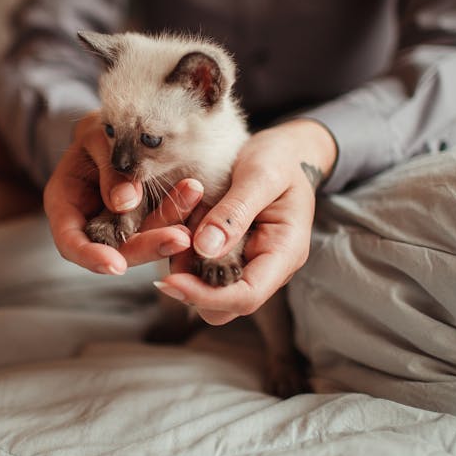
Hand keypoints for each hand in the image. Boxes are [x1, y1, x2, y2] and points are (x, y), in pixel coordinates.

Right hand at [44, 111, 204, 274]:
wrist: (117, 127)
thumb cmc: (97, 131)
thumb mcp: (96, 138)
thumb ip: (109, 169)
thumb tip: (124, 202)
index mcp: (66, 205)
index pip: (70, 242)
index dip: (91, 256)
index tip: (116, 265)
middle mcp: (93, 222)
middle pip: (116, 248)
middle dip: (148, 246)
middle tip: (178, 239)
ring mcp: (122, 224)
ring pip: (146, 237)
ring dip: (171, 223)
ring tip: (193, 198)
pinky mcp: (149, 218)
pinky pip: (164, 220)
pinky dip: (181, 211)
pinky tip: (197, 197)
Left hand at [156, 119, 336, 324]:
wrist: (286, 150)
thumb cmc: (280, 159)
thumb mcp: (261, 176)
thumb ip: (235, 212)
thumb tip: (206, 249)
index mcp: (284, 253)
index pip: (246, 296)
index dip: (206, 295)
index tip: (170, 281)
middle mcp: (267, 267)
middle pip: (224, 305)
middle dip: (191, 283)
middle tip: (170, 241)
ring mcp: (248, 263)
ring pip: (207, 288)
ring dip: (184, 262)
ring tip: (181, 217)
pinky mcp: (230, 254)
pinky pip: (201, 265)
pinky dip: (184, 248)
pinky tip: (183, 217)